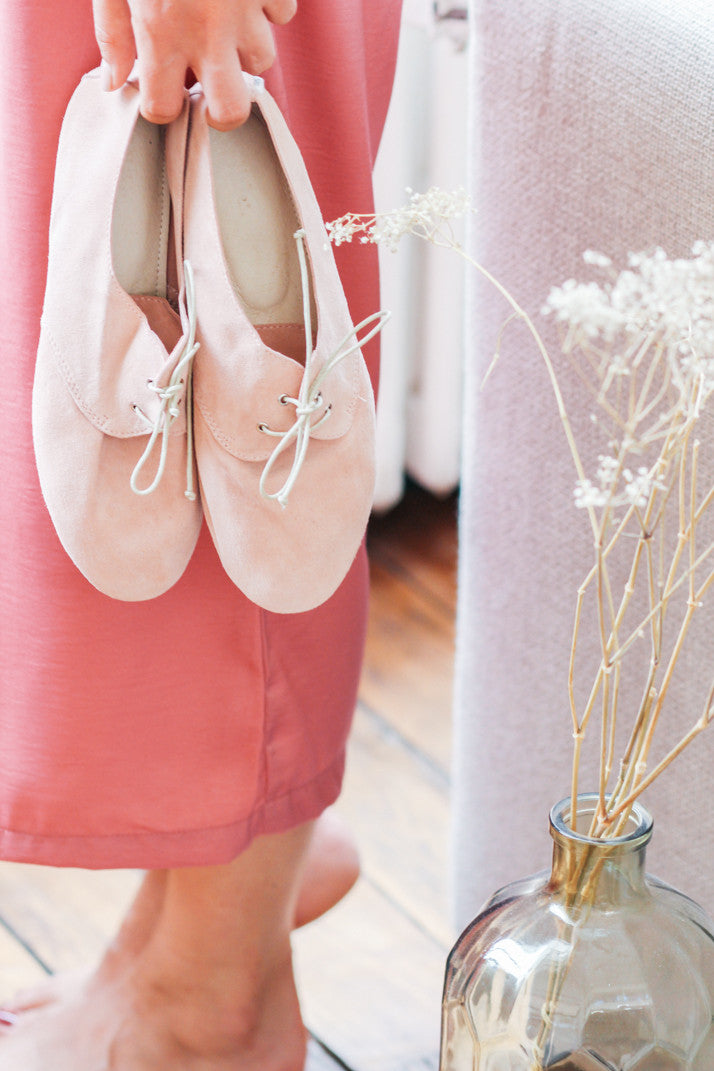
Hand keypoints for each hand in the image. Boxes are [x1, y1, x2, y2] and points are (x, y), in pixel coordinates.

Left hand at [92, 0, 296, 128]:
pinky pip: (282, 16)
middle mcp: (208, 32)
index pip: (164, 108)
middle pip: (231, 112)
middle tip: (209, 92)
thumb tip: (112, 82)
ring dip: (244, 53)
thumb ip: (112, 33)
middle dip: (223, 112)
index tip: (161, 94)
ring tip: (224, 29)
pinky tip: (246, 0)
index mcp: (162, 32)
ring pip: (262, 61)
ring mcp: (245, 11)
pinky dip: (269, 12)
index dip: (161, 107)